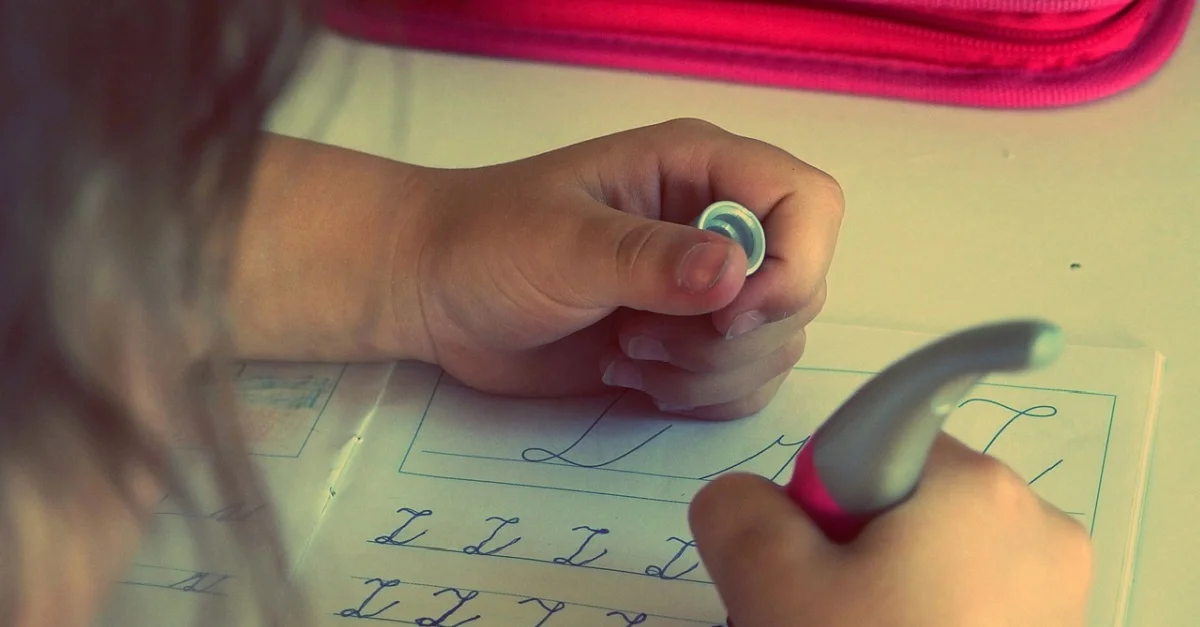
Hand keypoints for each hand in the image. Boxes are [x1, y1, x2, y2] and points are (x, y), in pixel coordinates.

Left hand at [398, 119, 843, 418]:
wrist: (434, 296)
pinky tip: (631, 376)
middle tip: (641, 337)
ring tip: (626, 353)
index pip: (808, 204)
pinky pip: (742, 385)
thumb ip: (650, 260)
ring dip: (707, 373)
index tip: (731, 315)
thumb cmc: (486, 244)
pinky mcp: (687, 345)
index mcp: (700, 170)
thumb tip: (737, 276)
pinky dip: (698, 397)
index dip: (793, 264)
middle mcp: (718, 227)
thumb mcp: (563, 244)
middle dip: (732, 338)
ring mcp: (707, 291)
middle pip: (799, 289)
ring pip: (775, 347)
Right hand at [688, 434, 1093, 625]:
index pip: (869, 441)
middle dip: (853, 551)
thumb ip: (734, 508)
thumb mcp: (767, 583)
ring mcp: (1056, 585)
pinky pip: (973, 596)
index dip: (825, 502)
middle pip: (902, 500)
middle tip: (829, 620)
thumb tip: (742, 501)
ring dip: (888, 592)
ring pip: (935, 554)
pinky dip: (932, 618)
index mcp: (971, 486)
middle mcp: (1034, 522)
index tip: (823, 564)